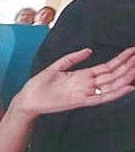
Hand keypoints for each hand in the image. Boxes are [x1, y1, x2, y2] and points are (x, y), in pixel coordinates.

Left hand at [12, 46, 134, 116]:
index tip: (133, 52)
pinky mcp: (80, 101)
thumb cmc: (40, 84)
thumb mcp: (57, 66)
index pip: (107, 67)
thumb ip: (73, 58)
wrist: (28, 98)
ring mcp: (85, 92)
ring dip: (125, 78)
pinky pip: (101, 98)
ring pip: (111, 85)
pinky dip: (115, 93)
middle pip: (113, 75)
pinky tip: (127, 87)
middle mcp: (87, 84)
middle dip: (127, 66)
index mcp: (83, 75)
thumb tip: (89, 50)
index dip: (121, 60)